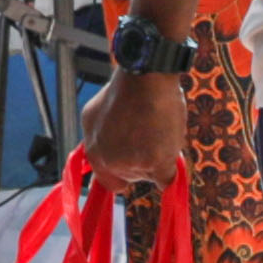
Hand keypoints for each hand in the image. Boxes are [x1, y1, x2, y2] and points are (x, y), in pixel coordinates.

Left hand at [79, 66, 186, 180]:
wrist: (145, 81)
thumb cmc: (122, 92)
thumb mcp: (93, 115)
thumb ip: (95, 139)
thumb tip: (98, 151)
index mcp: (95, 153)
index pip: (107, 182)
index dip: (120, 173)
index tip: (130, 163)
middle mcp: (112, 164)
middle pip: (132, 176)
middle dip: (139, 160)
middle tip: (145, 134)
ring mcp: (135, 166)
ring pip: (151, 174)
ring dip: (157, 158)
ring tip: (157, 129)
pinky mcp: (158, 165)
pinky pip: (167, 180)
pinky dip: (169, 169)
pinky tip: (169, 155)